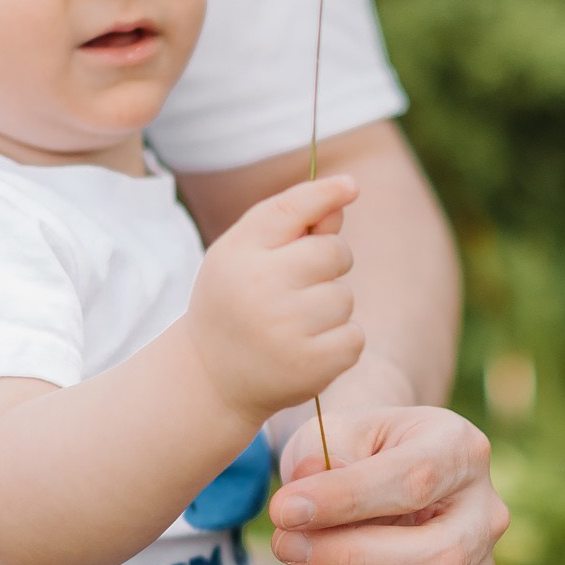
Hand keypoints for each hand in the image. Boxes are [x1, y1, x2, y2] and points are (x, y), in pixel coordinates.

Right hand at [186, 175, 365, 423]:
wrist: (211, 378)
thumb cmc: (235, 303)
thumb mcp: (244, 255)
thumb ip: (290, 221)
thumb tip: (345, 191)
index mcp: (240, 253)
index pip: (291, 208)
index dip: (325, 193)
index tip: (351, 186)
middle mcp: (260, 287)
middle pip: (333, 252)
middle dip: (330, 262)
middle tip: (300, 285)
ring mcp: (287, 328)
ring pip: (344, 297)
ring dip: (330, 308)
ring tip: (293, 324)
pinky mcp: (311, 364)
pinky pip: (354, 336)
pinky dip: (339, 341)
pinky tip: (306, 349)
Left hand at [271, 404, 507, 564]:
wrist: (371, 476)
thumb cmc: (348, 454)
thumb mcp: (331, 432)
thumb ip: (321, 456)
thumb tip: (305, 502)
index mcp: (461, 451)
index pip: (416, 480)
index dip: (347, 500)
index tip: (284, 510)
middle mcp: (486, 515)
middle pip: (441, 558)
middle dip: (353, 562)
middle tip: (285, 548)